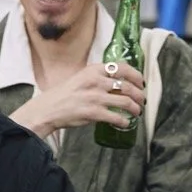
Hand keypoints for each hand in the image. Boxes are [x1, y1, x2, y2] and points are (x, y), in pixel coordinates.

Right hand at [11, 61, 144, 139]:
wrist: (49, 109)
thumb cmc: (65, 94)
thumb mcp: (81, 77)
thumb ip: (98, 76)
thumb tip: (117, 80)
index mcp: (94, 70)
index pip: (122, 67)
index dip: (136, 75)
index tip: (141, 82)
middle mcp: (96, 82)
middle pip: (128, 86)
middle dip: (139, 95)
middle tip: (141, 100)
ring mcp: (95, 98)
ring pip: (126, 102)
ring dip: (135, 108)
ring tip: (137, 112)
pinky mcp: (94, 113)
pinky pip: (116, 117)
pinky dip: (124, 121)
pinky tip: (125, 123)